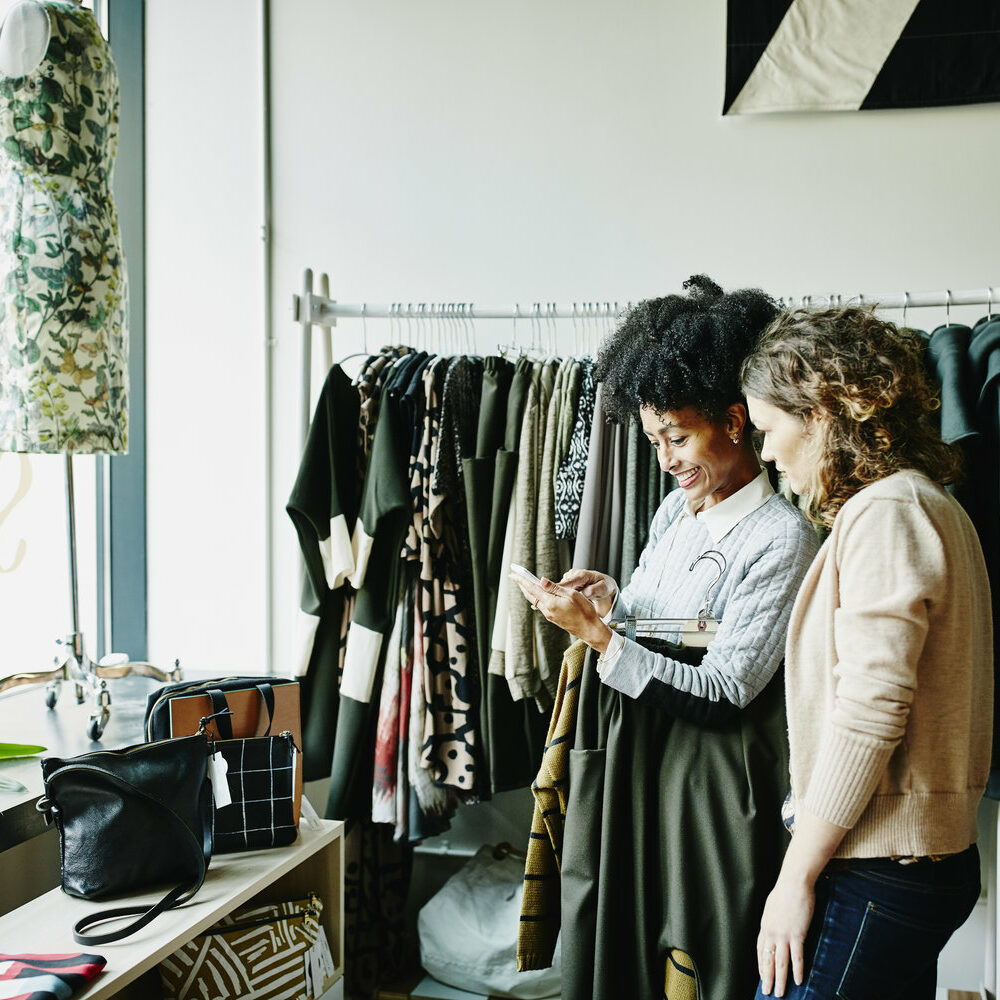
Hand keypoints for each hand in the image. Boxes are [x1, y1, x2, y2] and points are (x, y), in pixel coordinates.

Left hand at [509, 573, 612, 652]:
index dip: (522, 580)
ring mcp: (550, 615)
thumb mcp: (572, 594)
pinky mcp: (554, 618)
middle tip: (516, 576)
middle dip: (522, 585)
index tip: (514, 574)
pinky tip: (539, 593)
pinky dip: (537, 597)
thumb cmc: (584, 611)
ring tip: (525, 582)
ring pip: (536, 600)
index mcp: (550, 603)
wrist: (590, 630)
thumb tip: (541, 581)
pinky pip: (542, 605)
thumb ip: (555, 588)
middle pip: (531, 595)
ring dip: (529, 591)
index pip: (532, 589)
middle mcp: (547, 610)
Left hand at [757, 870, 814, 995]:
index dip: (761, 964)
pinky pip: (797, 956)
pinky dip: (797, 970)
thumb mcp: (772, 906)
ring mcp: (784, 934)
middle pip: (768, 959)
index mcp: (765, 925)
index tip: (762, 976)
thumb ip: (772, 919)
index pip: (760, 950)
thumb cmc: (785, 891)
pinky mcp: (797, 934)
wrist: (794, 882)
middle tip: (767, 992)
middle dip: (768, 978)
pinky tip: (798, 981)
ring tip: (780, 993)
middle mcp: (771, 932)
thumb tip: (773, 927)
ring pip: (781, 962)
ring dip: (781, 980)